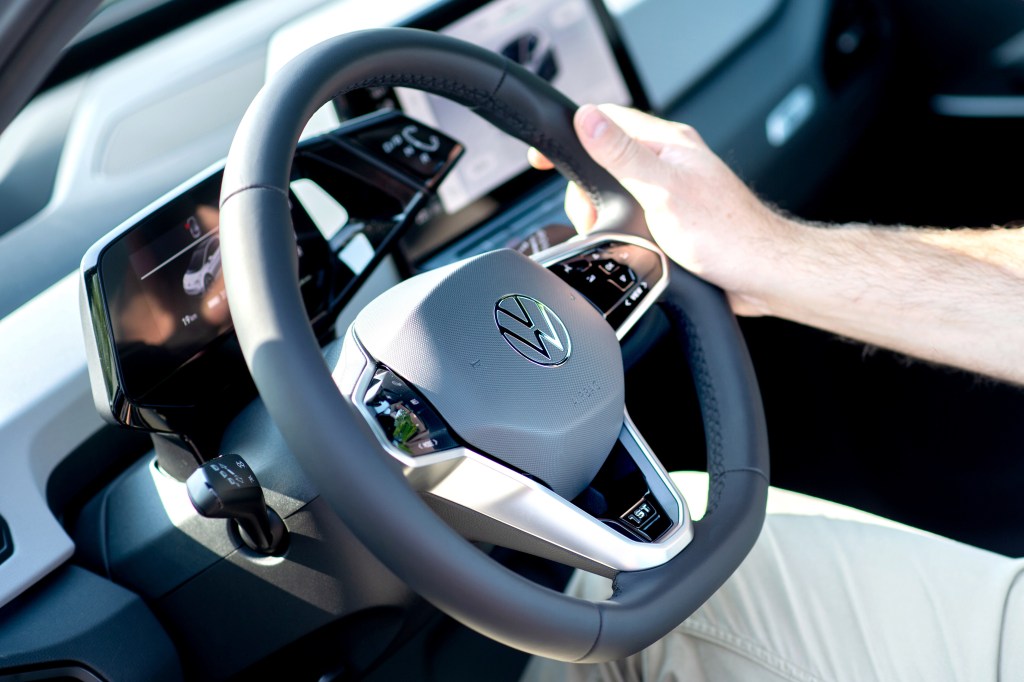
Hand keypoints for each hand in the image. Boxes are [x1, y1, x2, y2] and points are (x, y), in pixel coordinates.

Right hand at [530, 104, 798, 315]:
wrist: (760, 274)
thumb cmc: (726, 233)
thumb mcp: (663, 189)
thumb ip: (622, 154)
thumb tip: (588, 120)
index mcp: (667, 143)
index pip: (606, 119)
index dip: (572, 132)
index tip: (544, 155)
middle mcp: (668, 162)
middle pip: (604, 161)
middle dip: (587, 191)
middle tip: (592, 216)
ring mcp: (669, 190)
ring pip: (616, 193)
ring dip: (605, 216)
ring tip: (619, 235)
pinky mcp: (671, 219)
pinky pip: (631, 216)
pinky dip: (621, 231)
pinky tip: (631, 247)